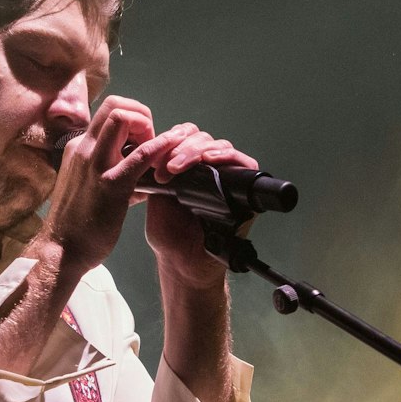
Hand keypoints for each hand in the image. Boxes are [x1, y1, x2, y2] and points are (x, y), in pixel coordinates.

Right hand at [33, 96, 166, 275]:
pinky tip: (173, 149)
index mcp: (79, 148)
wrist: (61, 251)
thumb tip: (143, 175)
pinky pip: (140, 155)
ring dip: (148, 126)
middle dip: (141, 114)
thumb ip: (113, 174)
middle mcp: (84, 148)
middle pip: (115, 105)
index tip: (144, 141)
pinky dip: (161, 147)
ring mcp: (95, 164)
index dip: (132, 118)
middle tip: (153, 141)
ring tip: (158, 150)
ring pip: (121, 117)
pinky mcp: (110, 185)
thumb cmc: (77, 225)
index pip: (107, 113)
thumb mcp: (90, 188)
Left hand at [141, 125, 258, 289]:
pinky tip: (210, 160)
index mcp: (187, 170)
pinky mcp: (245, 189)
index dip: (173, 140)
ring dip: (199, 151)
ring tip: (179, 166)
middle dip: (183, 147)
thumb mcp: (156, 199)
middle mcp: (209, 171)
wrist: (184, 262)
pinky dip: (227, 157)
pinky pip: (244, 163)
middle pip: (203, 139)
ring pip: (220, 147)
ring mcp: (228, 178)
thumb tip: (160, 147)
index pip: (186, 138)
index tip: (157, 158)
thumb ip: (159, 174)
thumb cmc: (169, 236)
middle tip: (167, 166)